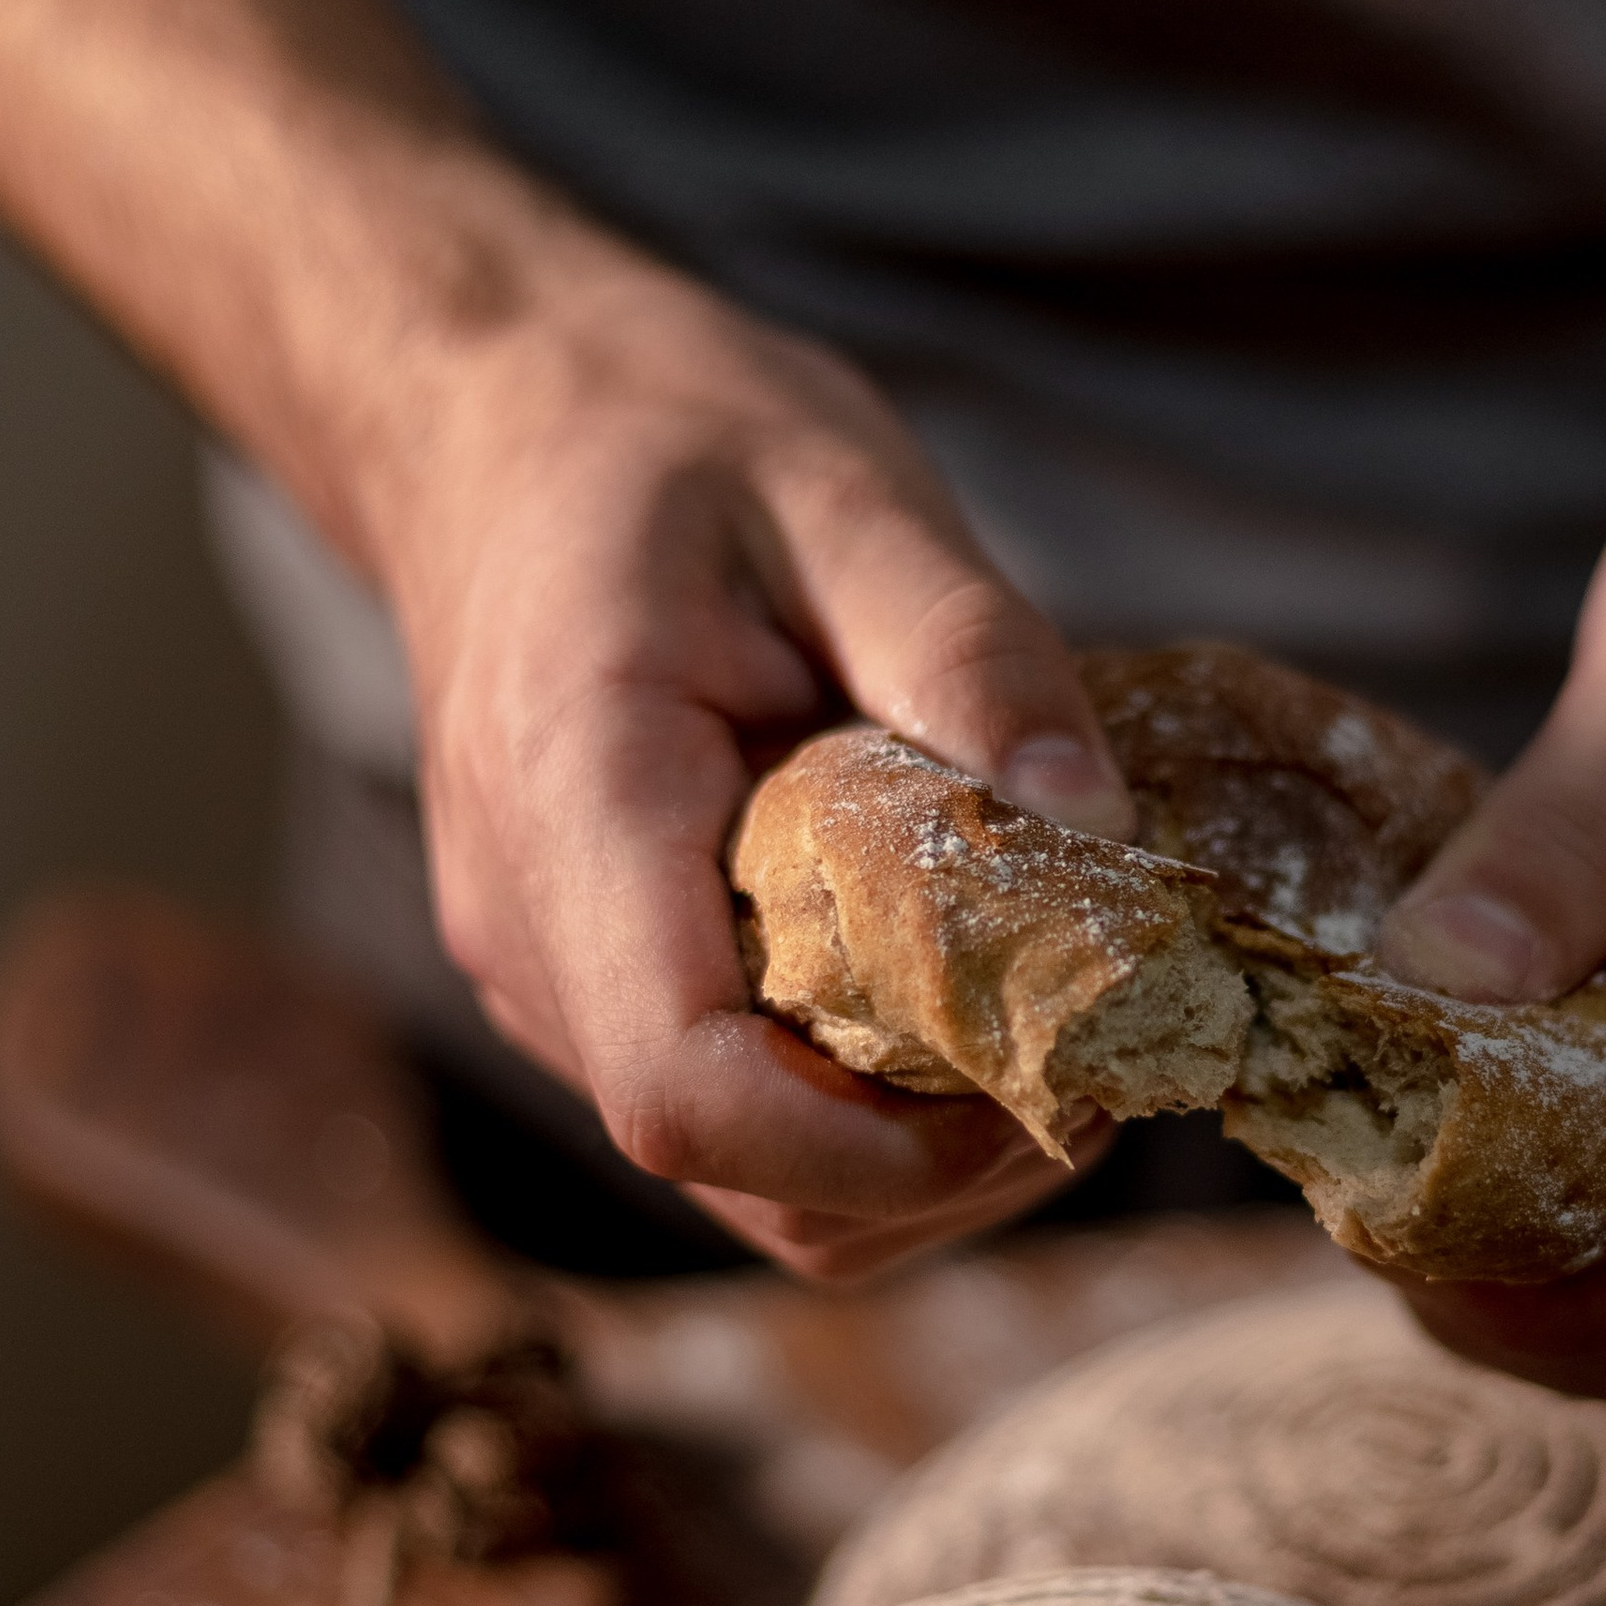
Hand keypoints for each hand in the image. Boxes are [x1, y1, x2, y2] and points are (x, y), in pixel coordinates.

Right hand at [356, 238, 1133, 1279]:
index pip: (685, 1092)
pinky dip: (871, 1101)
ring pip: (751, 1176)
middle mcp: (535, 933)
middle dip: (944, 1163)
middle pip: (743, 1173)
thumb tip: (1101, 838)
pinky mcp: (594, 991)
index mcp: (578, 805)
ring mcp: (552, 981)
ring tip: (1047, 1003)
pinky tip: (957, 977)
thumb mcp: (848, 493)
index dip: (877, 1151)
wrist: (501, 428)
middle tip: (1104, 1038)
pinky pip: (743, 1115)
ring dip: (921, 1147)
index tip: (1045, 1076)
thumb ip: (973, 659)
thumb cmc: (668, 441)